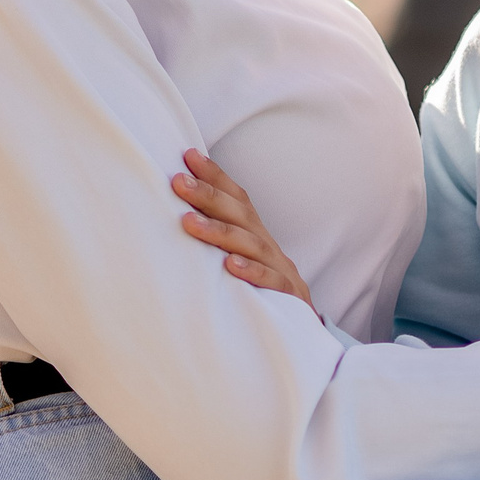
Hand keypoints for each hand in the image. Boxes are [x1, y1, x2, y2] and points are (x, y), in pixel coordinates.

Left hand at [173, 150, 315, 314]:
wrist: (302, 324)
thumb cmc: (261, 285)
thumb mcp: (241, 257)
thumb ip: (218, 235)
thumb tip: (178, 212)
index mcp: (254, 233)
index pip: (236, 198)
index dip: (214, 176)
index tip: (187, 155)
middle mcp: (266, 244)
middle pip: (239, 214)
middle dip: (207, 195)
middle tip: (177, 181)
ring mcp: (279, 267)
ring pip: (250, 244)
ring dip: (219, 231)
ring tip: (188, 222)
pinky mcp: (287, 295)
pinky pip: (271, 281)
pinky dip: (251, 271)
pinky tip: (230, 265)